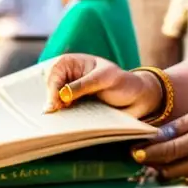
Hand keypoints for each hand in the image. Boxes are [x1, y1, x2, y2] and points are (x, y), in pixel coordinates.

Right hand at [44, 55, 159, 118]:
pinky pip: (64, 114)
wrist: (138, 99)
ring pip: (55, 102)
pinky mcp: (75, 108)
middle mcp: (68, 77)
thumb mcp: (104, 79)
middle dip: (50, 100)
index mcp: (72, 63)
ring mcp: (70, 94)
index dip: (53, 89)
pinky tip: (63, 124)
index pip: (54, 74)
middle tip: (52, 113)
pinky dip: (62, 119)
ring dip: (55, 111)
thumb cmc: (123, 82)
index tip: (56, 104)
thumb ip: (83, 85)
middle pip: (50, 89)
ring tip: (55, 119)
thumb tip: (61, 95)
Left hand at [133, 103, 187, 186]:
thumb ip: (184, 124)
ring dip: (162, 168)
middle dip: (151, 162)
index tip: (132, 150)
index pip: (170, 151)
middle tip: (137, 152)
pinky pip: (187, 178)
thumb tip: (158, 134)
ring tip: (151, 154)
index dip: (149, 152)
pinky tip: (172, 158)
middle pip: (169, 169)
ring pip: (176, 176)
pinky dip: (177, 169)